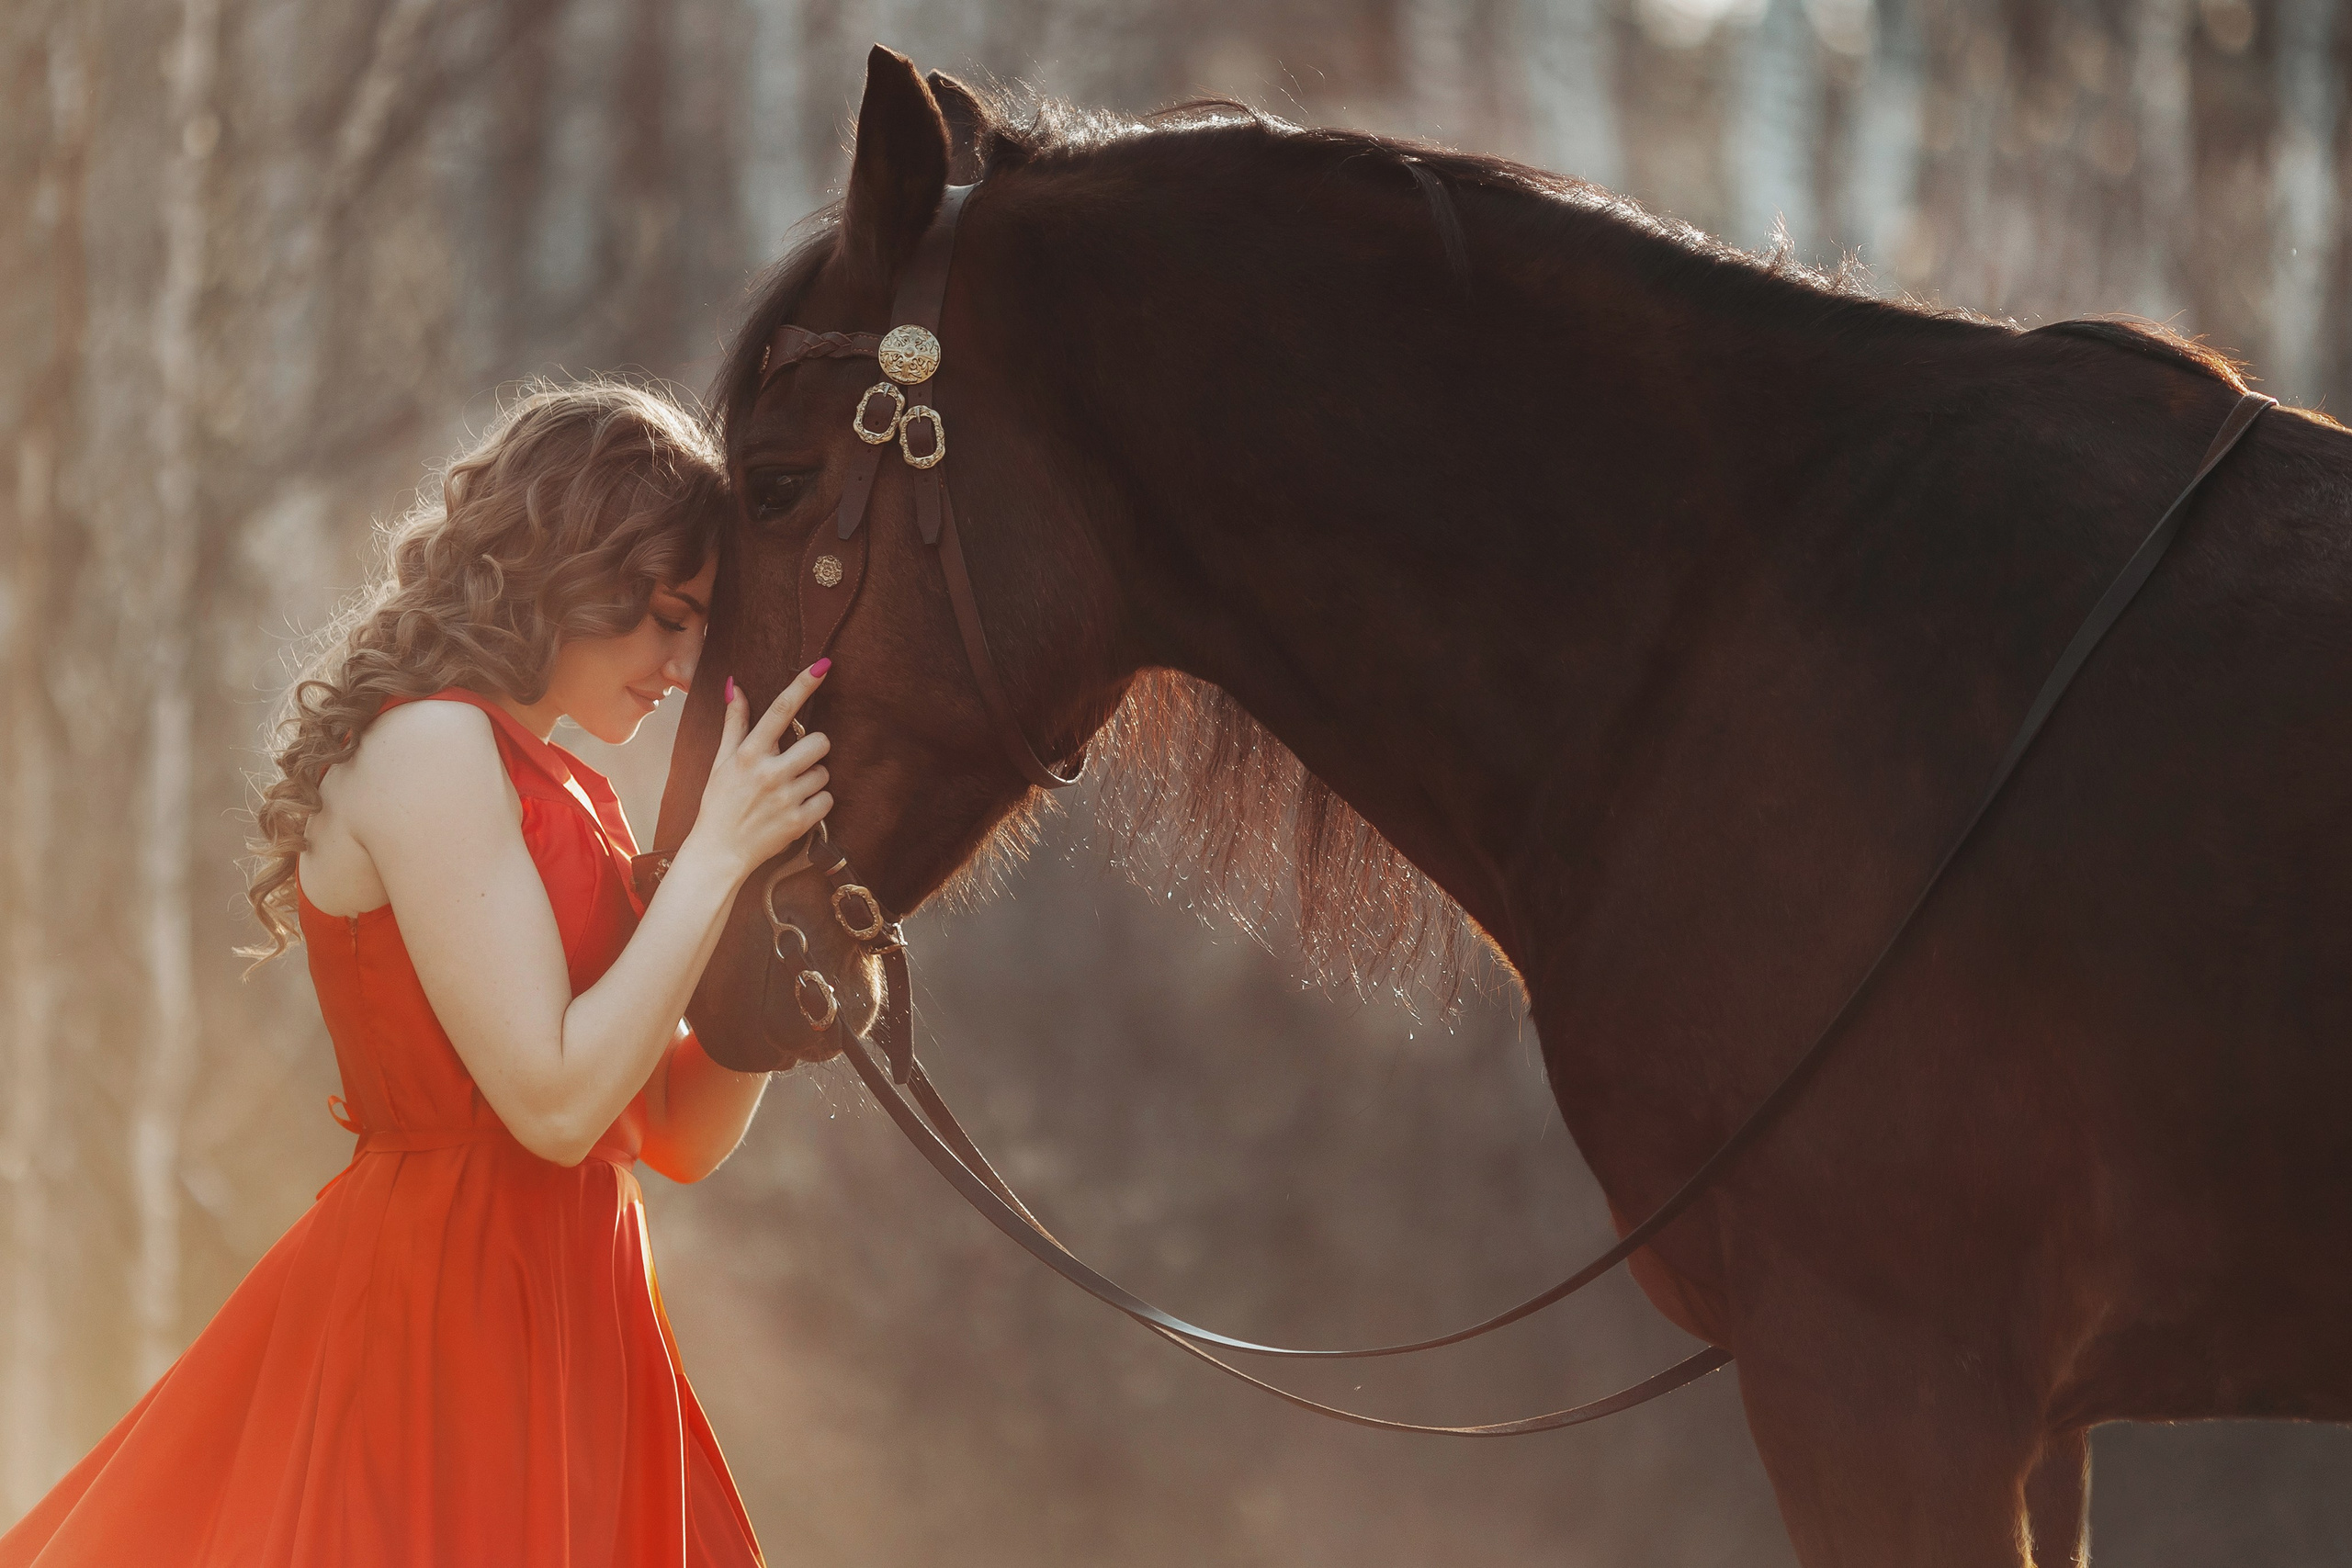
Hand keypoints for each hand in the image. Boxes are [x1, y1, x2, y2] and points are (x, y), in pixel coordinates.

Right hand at [684, 662, 834, 879]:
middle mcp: (769, 772)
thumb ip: (734, 724)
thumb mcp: (721, 761)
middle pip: (819, 742)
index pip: (780, 710)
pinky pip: (827, 800)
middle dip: (814, 750)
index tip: (823, 665)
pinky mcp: (799, 822)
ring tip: (790, 791)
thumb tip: (736, 685)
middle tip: (798, 762)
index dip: (804, 685)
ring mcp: (785, 798)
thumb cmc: (719, 803)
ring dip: (813, 779)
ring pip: (824, 773)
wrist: (718, 852)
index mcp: (749, 753)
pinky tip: (797, 809)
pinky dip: (817, 804)